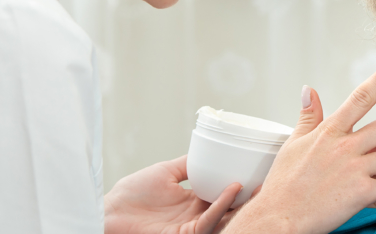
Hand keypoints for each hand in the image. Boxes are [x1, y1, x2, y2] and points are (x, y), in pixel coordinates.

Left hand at [104, 155, 241, 233]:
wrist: (110, 211)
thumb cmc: (131, 194)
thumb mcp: (165, 172)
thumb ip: (187, 164)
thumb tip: (207, 149)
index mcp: (193, 202)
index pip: (222, 194)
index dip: (239, 186)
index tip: (254, 172)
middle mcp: (196, 216)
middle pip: (229, 209)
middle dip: (247, 199)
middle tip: (265, 182)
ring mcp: (192, 226)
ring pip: (224, 217)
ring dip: (240, 203)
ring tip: (254, 186)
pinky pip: (209, 221)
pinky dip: (221, 205)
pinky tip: (231, 190)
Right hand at [224, 57, 375, 233]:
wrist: (279, 218)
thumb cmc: (284, 185)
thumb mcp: (292, 144)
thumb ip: (308, 117)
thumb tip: (309, 91)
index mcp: (329, 131)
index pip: (360, 97)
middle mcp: (344, 146)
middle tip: (368, 155)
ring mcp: (354, 168)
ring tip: (358, 182)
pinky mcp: (361, 192)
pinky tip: (364, 200)